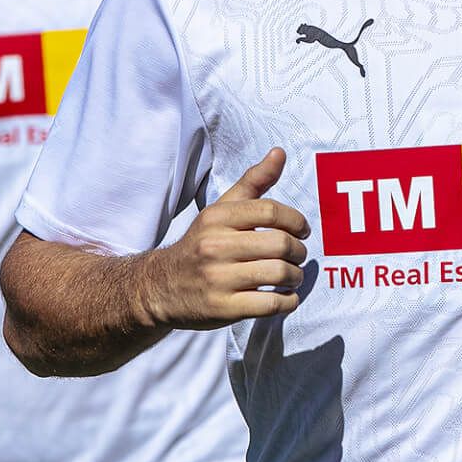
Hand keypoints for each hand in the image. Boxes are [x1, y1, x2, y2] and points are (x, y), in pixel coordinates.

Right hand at [137, 148, 310, 330]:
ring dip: (296, 277)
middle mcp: (216, 246)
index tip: (303, 230)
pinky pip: (270, 304)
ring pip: (278, 274)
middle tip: (299, 255)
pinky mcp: (223, 308)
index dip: (296, 220)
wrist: (158, 288)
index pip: (271, 212)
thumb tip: (279, 153)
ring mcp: (219, 279)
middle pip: (280, 244)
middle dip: (299, 251)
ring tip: (294, 276)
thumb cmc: (200, 244)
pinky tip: (287, 297)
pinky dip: (288, 301)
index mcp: (217, 218)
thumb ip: (252, 182)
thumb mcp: (220, 210)